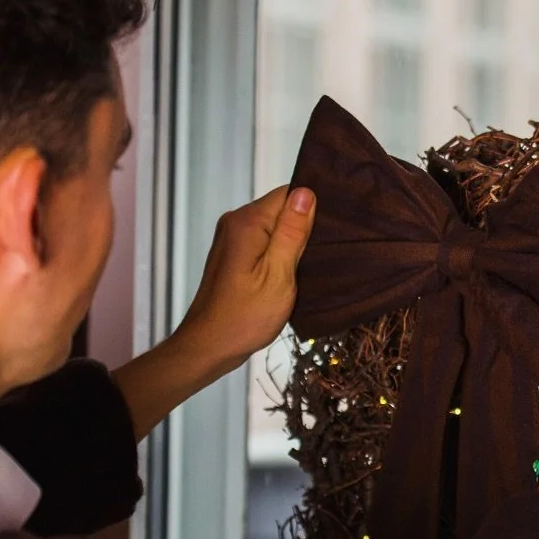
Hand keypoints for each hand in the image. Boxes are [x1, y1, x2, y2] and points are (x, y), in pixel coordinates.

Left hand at [174, 185, 316, 373]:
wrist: (210, 346)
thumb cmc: (245, 316)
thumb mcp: (278, 275)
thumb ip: (291, 232)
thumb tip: (305, 192)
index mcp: (247, 222)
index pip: (289, 194)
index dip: (312, 209)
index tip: (329, 234)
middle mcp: (236, 222)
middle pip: (281, 208)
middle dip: (303, 227)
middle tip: (321, 254)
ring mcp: (232, 238)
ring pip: (274, 226)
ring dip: (292, 243)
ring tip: (308, 266)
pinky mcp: (233, 254)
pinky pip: (264, 241)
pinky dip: (279, 253)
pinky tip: (290, 272)